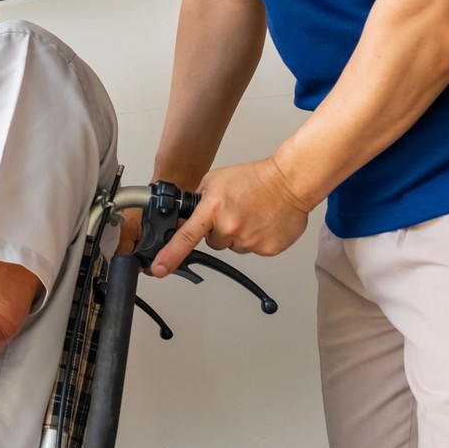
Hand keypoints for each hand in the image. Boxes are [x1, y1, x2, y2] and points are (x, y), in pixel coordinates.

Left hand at [150, 157, 313, 276]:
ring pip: (234, 246)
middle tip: (234, 212)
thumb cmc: (255, 178)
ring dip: (239, 234)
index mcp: (213, 209)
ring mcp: (249, 241)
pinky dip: (256, 238)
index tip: (159, 269)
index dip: (170, 255)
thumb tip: (186, 215)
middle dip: (220, 230)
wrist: (289, 182)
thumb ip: (198, 200)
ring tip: (251, 214)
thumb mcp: (215, 180)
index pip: (186, 237)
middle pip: (214, 242)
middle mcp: (230, 227)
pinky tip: (262, 221)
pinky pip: (253, 249)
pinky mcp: (267, 249)